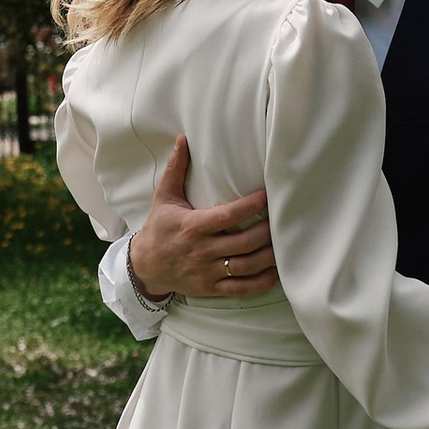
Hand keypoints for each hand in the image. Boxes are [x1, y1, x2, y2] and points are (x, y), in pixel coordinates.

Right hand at [127, 136, 280, 303]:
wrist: (144, 266)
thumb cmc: (159, 227)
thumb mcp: (164, 197)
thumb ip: (176, 168)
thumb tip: (183, 139)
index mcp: (193, 226)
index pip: (228, 216)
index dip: (251, 206)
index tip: (267, 195)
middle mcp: (202, 251)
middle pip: (244, 242)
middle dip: (267, 231)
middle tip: (281, 219)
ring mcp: (208, 272)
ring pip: (246, 266)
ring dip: (269, 256)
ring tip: (283, 243)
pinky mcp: (211, 289)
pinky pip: (242, 289)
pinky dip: (262, 281)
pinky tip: (275, 270)